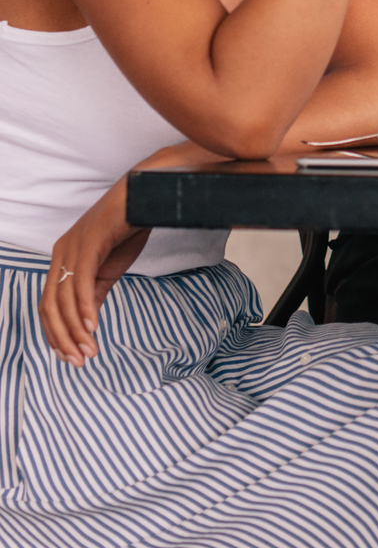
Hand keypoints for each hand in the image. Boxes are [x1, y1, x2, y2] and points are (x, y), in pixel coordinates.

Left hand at [39, 176, 150, 365]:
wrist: (149, 193)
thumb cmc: (130, 225)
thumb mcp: (110, 266)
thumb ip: (95, 291)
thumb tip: (86, 322)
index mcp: (63, 258)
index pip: (49, 305)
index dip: (56, 334)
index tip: (70, 356)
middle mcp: (60, 253)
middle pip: (50, 307)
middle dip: (62, 339)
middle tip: (78, 362)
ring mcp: (72, 248)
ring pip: (63, 299)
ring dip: (75, 330)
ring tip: (89, 351)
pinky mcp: (88, 243)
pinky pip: (80, 282)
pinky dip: (85, 308)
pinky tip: (93, 326)